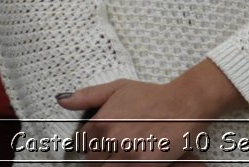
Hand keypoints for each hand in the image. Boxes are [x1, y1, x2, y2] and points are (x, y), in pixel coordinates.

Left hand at [57, 59, 244, 162]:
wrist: (186, 103)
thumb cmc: (154, 95)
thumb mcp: (120, 88)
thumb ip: (88, 95)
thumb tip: (63, 100)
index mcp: (100, 122)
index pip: (82, 145)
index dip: (93, 145)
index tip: (104, 143)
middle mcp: (110, 139)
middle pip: (92, 162)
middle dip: (103, 157)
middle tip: (118, 149)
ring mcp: (126, 154)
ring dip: (113, 164)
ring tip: (126, 154)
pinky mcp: (142, 165)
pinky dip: (128, 165)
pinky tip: (137, 159)